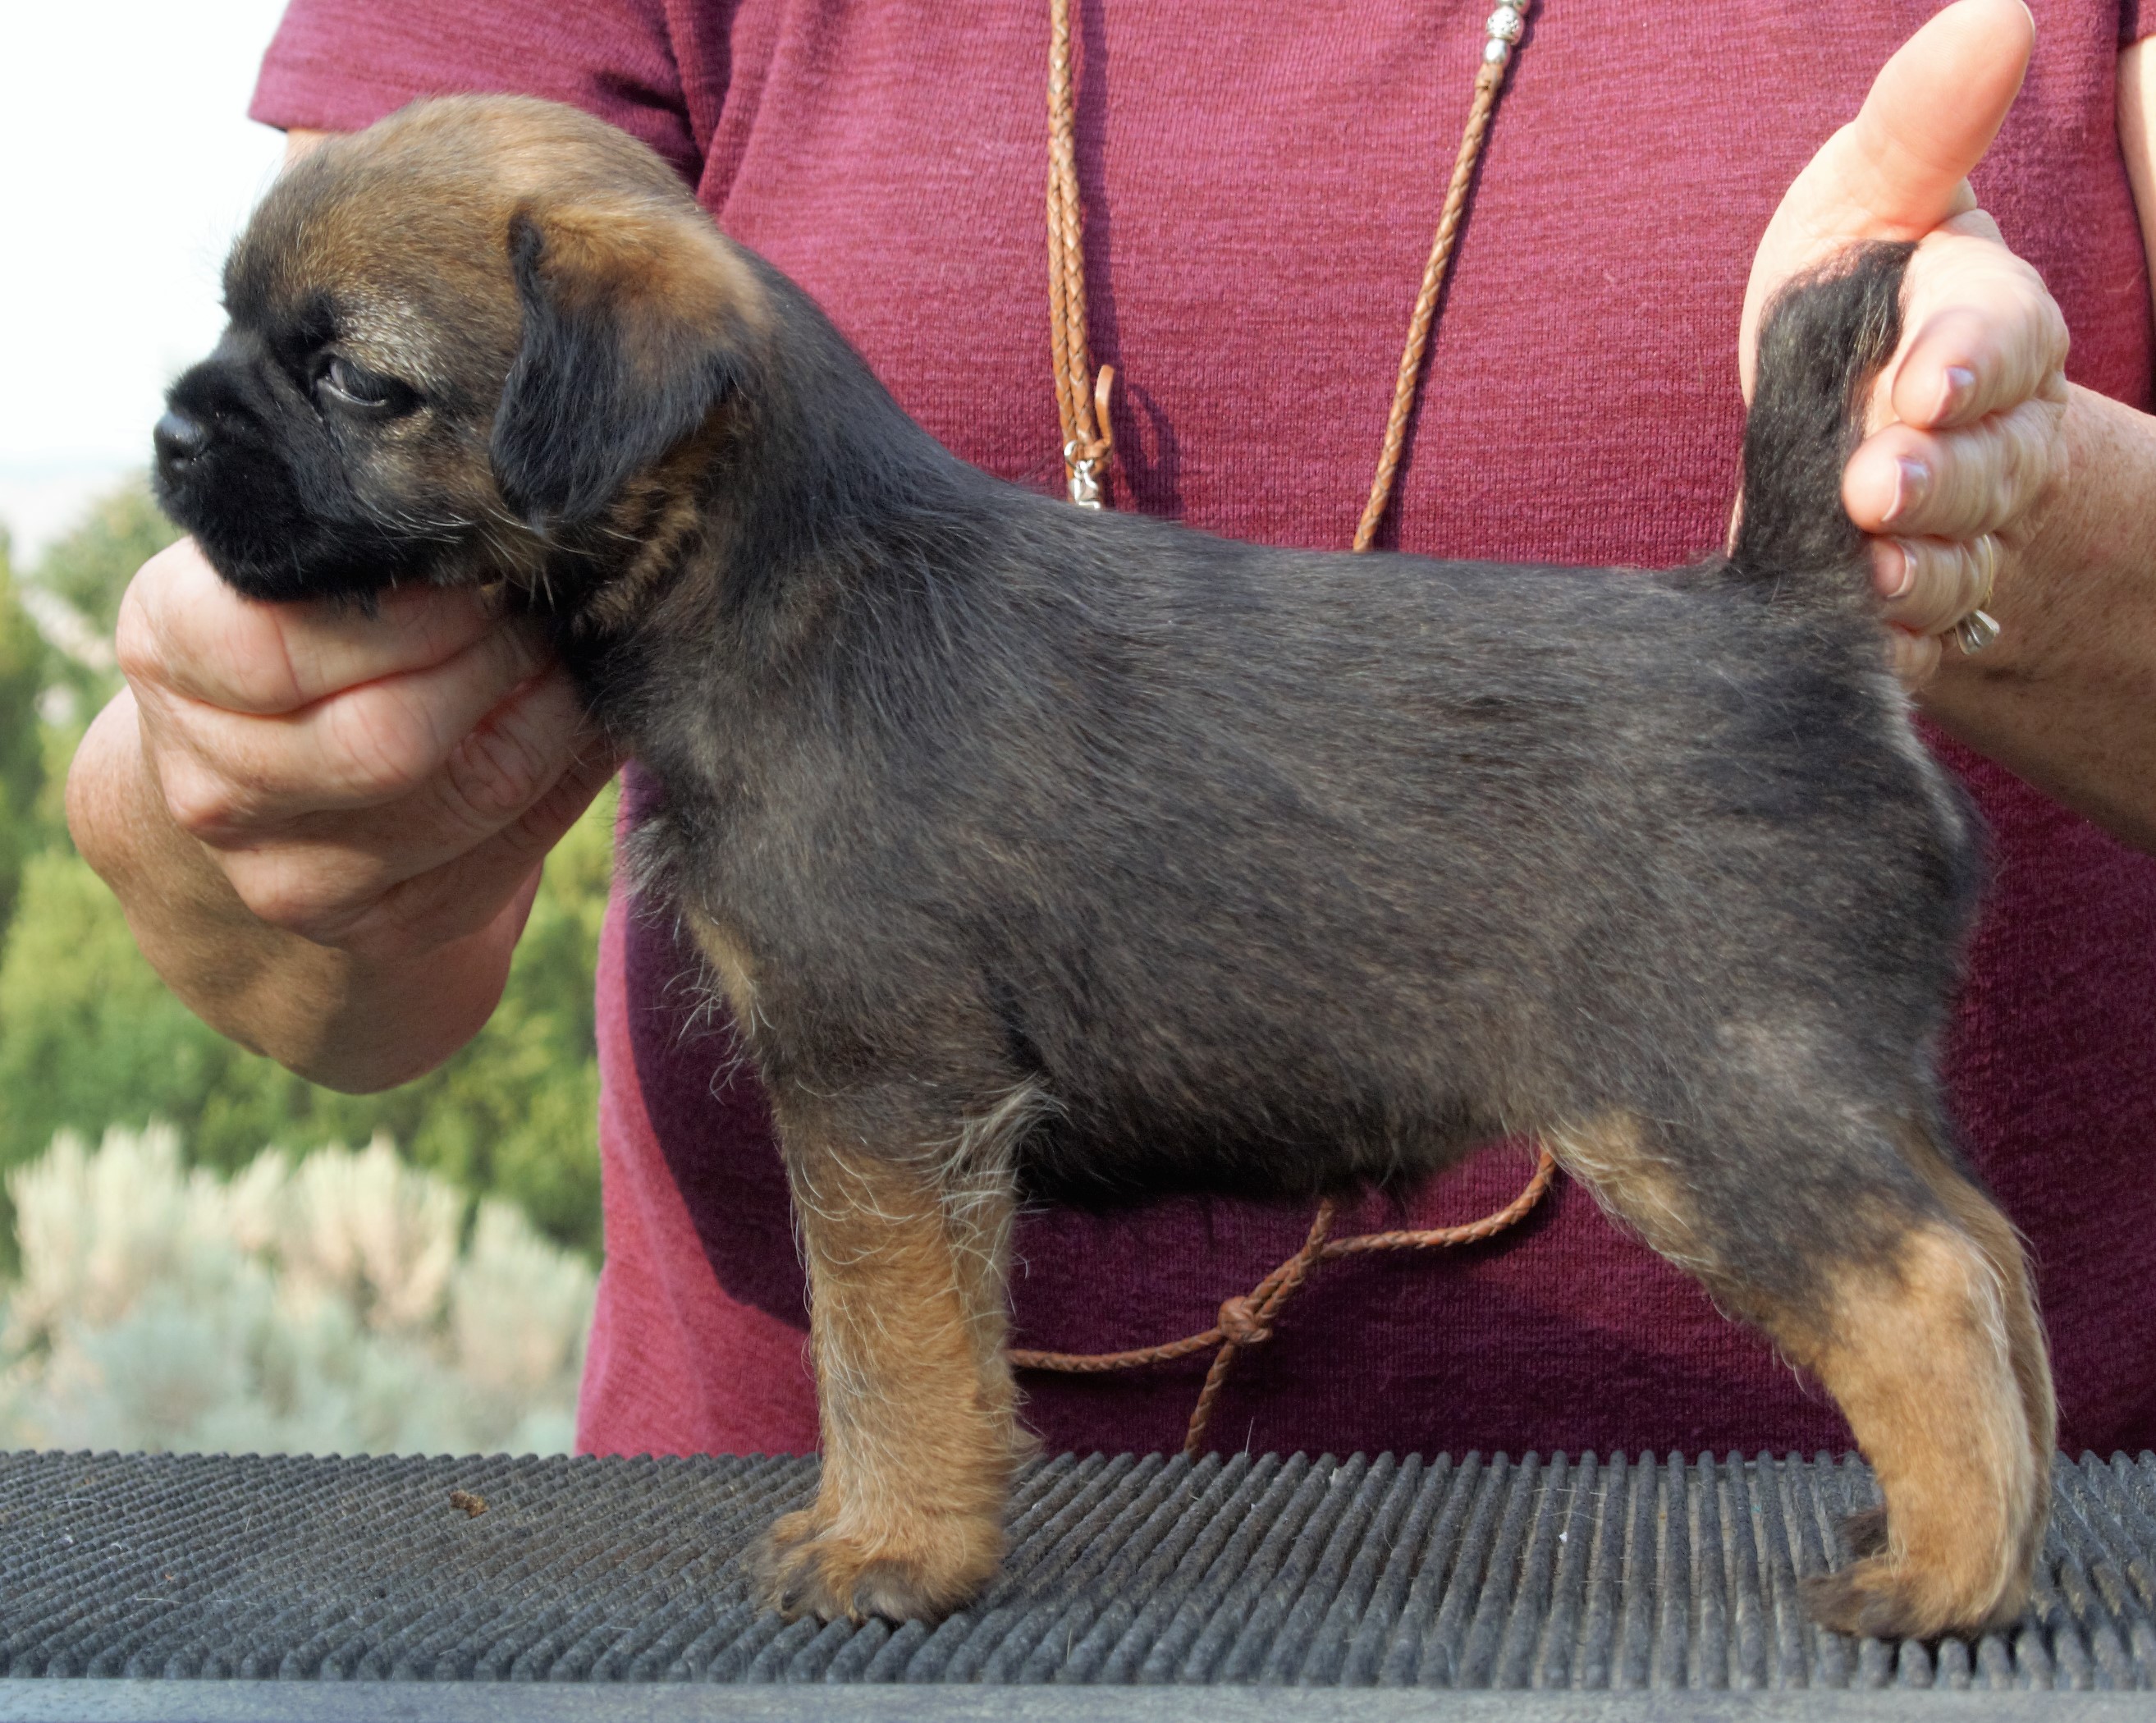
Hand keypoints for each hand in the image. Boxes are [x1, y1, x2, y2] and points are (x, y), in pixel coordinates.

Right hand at [113, 539, 615, 956]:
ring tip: (571, 654)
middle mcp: (212, 785)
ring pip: (473, 793)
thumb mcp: (285, 573)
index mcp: (171, 657)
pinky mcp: (381, 928)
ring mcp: (287, 877)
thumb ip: (356, 546)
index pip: (281, 644)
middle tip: (544, 605)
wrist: (259, 790)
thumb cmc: (296, 639)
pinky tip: (581, 723)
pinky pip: (517, 846)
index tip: (479, 558)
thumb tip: (498, 518)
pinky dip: (570, 774)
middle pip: (391, 736)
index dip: (412, 605)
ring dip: (552, 713)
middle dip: (498, 655)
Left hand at [1740, 0, 2067, 687]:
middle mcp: (1988, 443)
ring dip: (1912, 575)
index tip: (1927, 381)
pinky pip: (1903, 646)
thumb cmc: (1859, 295)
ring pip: (1954, 567)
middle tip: (1874, 485)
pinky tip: (1843, 643)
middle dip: (1936, 481)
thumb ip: (1923, 127)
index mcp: (1991, 332)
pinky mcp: (1900, 615)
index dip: (1972, 363)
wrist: (1834, 422)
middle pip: (1984, 469)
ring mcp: (1952, 537)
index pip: (2004, 342)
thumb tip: (1995, 13)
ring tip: (1866, 570)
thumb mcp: (1873, 200)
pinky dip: (1875, 649)